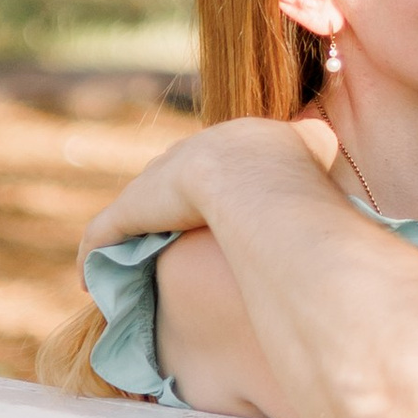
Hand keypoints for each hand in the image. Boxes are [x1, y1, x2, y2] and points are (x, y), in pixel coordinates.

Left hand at [78, 113, 341, 265]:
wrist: (255, 178)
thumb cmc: (294, 171)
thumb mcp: (314, 145)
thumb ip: (315, 146)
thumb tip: (327, 145)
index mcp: (230, 139)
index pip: (214, 161)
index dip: (213, 183)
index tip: (214, 208)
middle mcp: (189, 153)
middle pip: (171, 179)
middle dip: (168, 201)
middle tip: (172, 230)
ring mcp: (157, 180)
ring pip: (137, 206)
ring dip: (129, 230)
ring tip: (127, 257)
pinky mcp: (132, 209)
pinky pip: (105, 234)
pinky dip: (95, 253)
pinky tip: (89, 279)